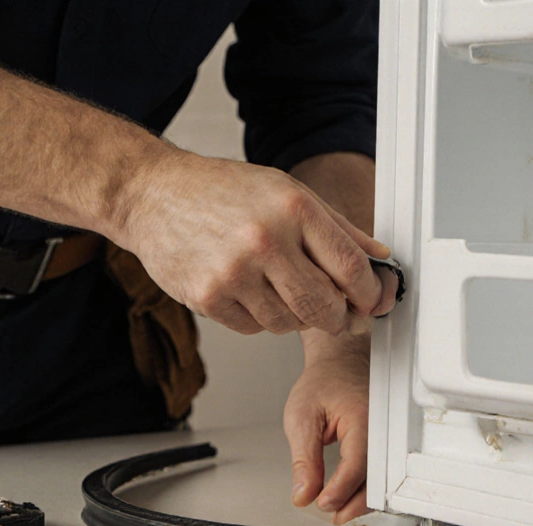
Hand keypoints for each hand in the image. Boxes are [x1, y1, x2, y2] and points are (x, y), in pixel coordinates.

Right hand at [114, 149, 396, 335]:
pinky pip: (254, 328)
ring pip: (289, 323)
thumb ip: (336, 227)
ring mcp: (234, 272)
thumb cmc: (220, 192)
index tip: (371, 301)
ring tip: (278, 287)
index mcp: (292, 208)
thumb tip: (378, 258)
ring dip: (294, 315)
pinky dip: (259, 317)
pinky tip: (248, 290)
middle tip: (336, 312)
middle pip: (325, 306)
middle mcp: (265, 240)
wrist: (153, 195)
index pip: (350, 266)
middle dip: (338, 316)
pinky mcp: (208, 297)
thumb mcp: (286, 191)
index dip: (369, 293)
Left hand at [284, 329, 372, 524]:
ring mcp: (387, 435)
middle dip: (354, 503)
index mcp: (363, 419)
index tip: (321, 503)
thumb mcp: (302, 419)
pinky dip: (365, 486)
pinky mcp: (385, 442)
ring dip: (360, 499)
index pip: (356, 466)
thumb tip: (304, 494)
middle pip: (376, 479)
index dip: (339, 491)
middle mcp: (382, 429)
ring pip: (381, 480)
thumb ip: (304, 461)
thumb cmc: (323, 382)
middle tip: (331, 514)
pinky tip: (349, 495)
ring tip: (337, 509)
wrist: (340, 362)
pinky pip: (379, 470)